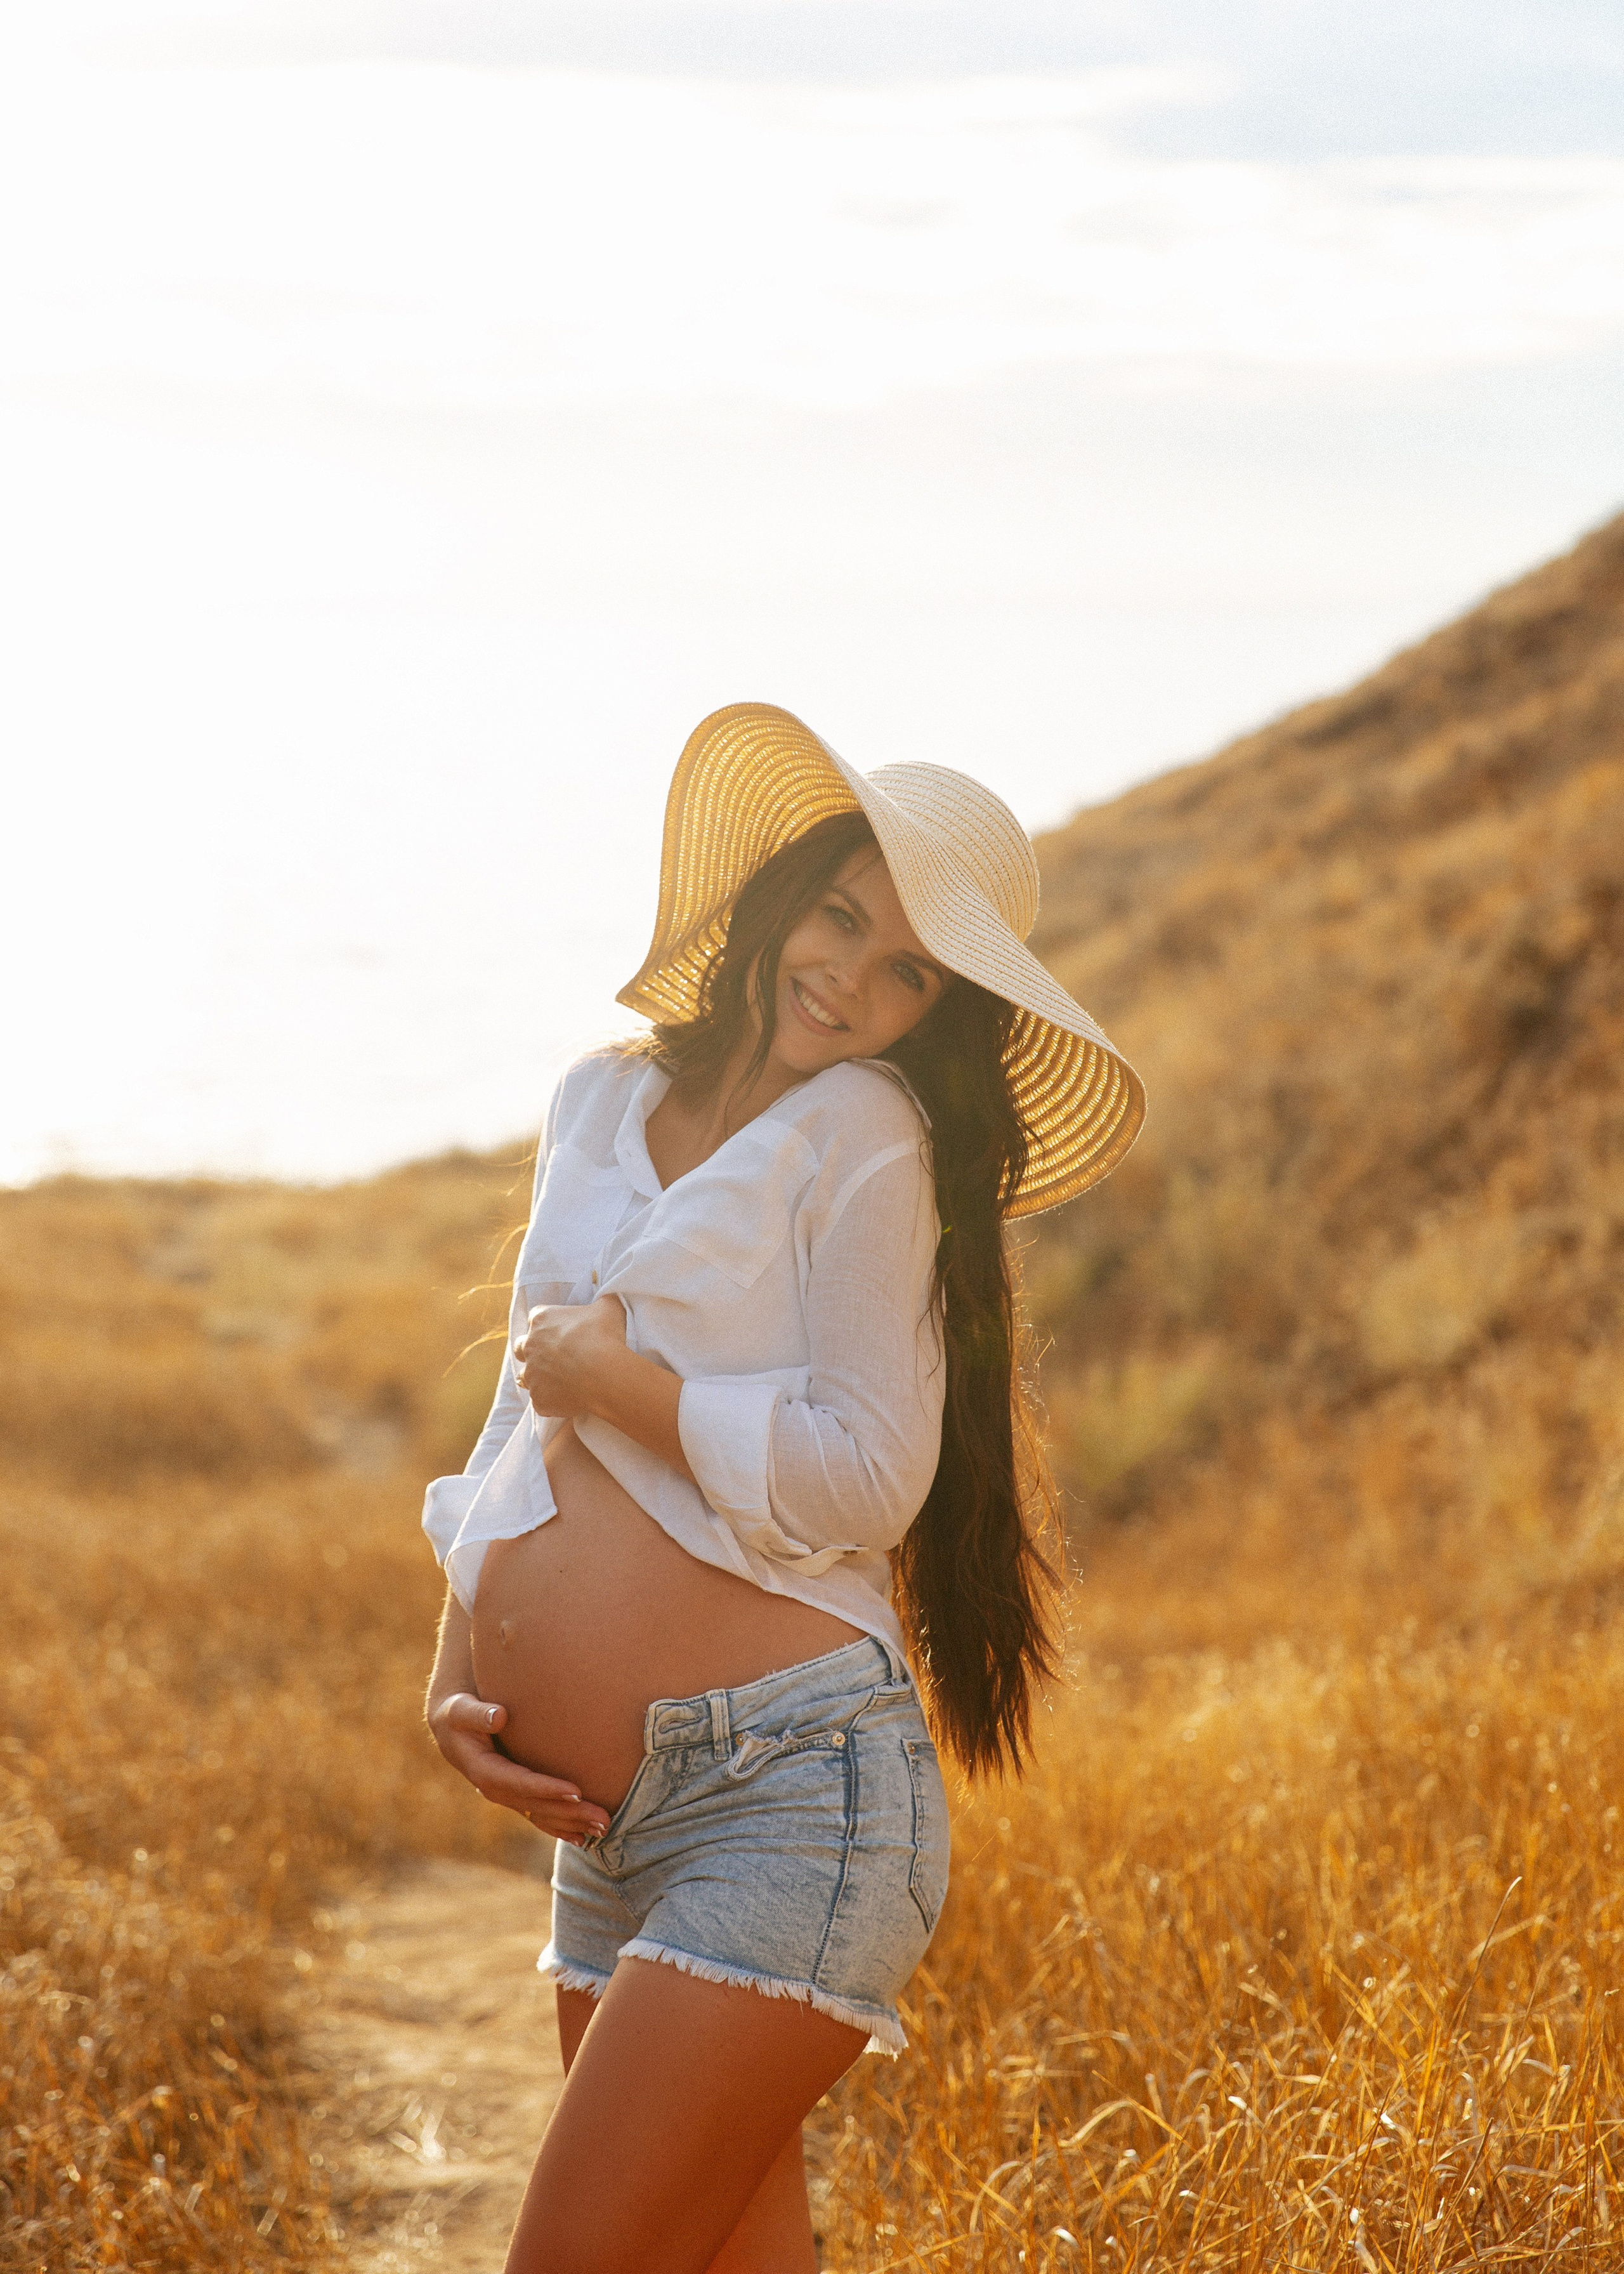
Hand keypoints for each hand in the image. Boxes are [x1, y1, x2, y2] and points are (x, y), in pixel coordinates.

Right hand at [428, 1692, 610, 1844]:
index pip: (518, 1782)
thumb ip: (477, 1713)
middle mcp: (495, 1789)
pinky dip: (561, 1827)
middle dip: (569, 1813)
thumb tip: (499, 1716)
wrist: (452, 1729)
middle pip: (535, 1805)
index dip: (546, 1789)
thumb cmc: (459, 1714)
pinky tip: (584, 1837)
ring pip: (541, 1815)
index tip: (576, 1791)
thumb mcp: (460, 1711)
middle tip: (603, 1817)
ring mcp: (506, 1796)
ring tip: (604, 1829)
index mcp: (482, 1770)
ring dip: (572, 1823)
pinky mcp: (515, 1795)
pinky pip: (539, 1816)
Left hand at [514, 1292, 627, 1418]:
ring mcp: (531, 1374)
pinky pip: (540, 1400)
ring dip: (536, 1377)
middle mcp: (530, 1346)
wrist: (604, 1374)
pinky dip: (550, 1400)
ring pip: (525, 1376)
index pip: (535, 1318)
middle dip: (531, 1351)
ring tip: (557, 1381)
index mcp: (542, 1320)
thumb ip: (603, 1301)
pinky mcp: (538, 1398)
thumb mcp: (609, 1308)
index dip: (546, 1324)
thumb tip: (609, 1298)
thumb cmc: (605, 1337)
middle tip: (553, 1357)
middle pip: (520, 1347)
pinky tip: (567, 1399)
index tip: (561, 1331)